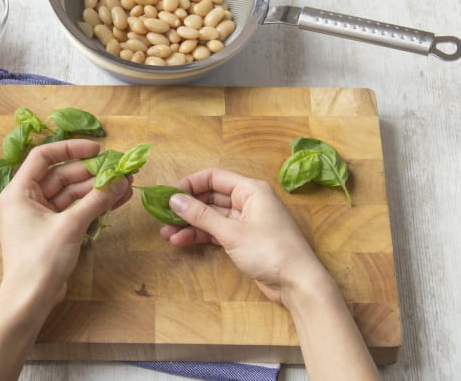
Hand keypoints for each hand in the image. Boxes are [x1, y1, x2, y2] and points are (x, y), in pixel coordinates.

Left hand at [0, 139, 131, 309]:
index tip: (97, 149)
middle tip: (119, 170)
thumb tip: (121, 180)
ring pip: (70, 194)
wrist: (29, 301)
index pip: (43, 157)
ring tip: (125, 185)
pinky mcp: (50, 232)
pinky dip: (91, 206)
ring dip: (96, 190)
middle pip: (61, 175)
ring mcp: (38, 217)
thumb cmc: (40, 260)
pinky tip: (116, 200)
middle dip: (91, 173)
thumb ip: (97, 200)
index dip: (70, 148)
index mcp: (18, 191)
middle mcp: (25, 200)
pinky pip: (72, 210)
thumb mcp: (71, 225)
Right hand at [160, 167, 325, 304]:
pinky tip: (181, 241)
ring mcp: (246, 221)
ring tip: (166, 234)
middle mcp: (249, 201)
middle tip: (163, 216)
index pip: (215, 177)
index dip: (191, 184)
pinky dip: (201, 235)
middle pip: (211, 197)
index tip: (169, 194)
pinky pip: (217, 231)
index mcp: (251, 190)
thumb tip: (174, 199)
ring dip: (190, 224)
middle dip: (187, 207)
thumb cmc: (270, 251)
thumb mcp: (231, 232)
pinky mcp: (244, 240)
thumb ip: (201, 215)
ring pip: (212, 216)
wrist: (298, 283)